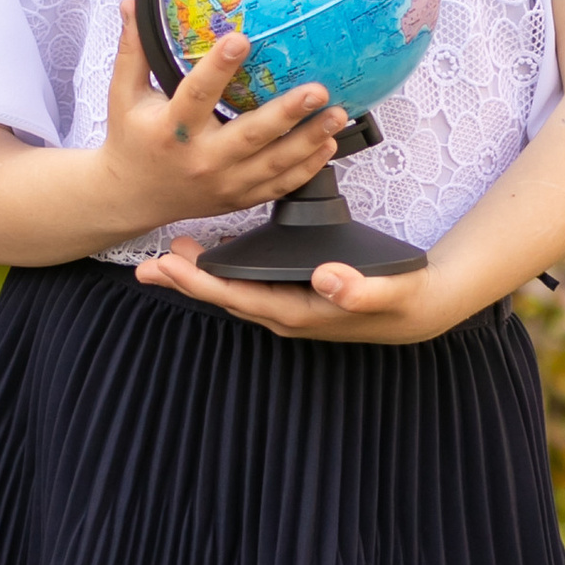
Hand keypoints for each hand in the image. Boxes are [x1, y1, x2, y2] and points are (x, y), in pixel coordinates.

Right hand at [94, 3, 347, 240]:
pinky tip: (329, 145)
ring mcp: (223, 184)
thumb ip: (133, 51)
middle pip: (249, 136)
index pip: (196, 94)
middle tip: (317, 90)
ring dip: (309, 140)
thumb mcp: (123, 95)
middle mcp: (200, 160)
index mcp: (171, 131)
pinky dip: (307, 168)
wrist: (132, 197)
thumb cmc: (131, 139)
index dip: (218, 67)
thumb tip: (133, 3)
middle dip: (286, 113)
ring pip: (273, 164)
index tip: (241, 39)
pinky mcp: (238, 198)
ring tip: (338, 115)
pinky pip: (279, 186)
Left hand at [135, 236, 454, 343]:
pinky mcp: (293, 293)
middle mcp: (284, 312)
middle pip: (223, 298)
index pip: (236, 299)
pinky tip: (210, 252)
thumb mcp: (388, 291)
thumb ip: (358, 289)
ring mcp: (287, 305)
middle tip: (145, 265)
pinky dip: (225, 268)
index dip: (199, 284)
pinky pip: (248, 283)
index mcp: (297, 311)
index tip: (167, 266)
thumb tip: (326, 279)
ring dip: (199, 275)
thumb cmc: (402, 298)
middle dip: (185, 281)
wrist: (420, 308)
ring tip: (167, 255)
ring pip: (232, 290)